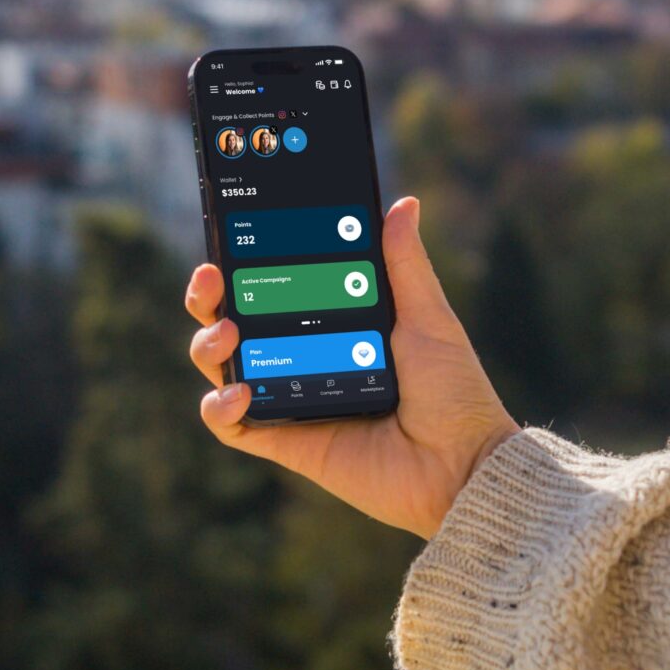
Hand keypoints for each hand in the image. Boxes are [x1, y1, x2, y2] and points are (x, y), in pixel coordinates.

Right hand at [185, 196, 517, 540]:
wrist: (462, 466)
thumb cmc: (455, 392)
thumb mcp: (430, 318)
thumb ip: (406, 263)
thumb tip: (404, 203)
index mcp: (333, 323)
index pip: (273, 285)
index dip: (243, 262)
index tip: (229, 235)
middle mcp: (303, 357)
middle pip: (234, 320)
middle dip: (209, 296)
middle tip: (211, 278)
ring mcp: (290, 399)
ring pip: (222, 367)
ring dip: (208, 346)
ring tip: (228, 333)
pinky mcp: (286, 442)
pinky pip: (232, 426)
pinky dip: (221, 407)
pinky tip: (239, 391)